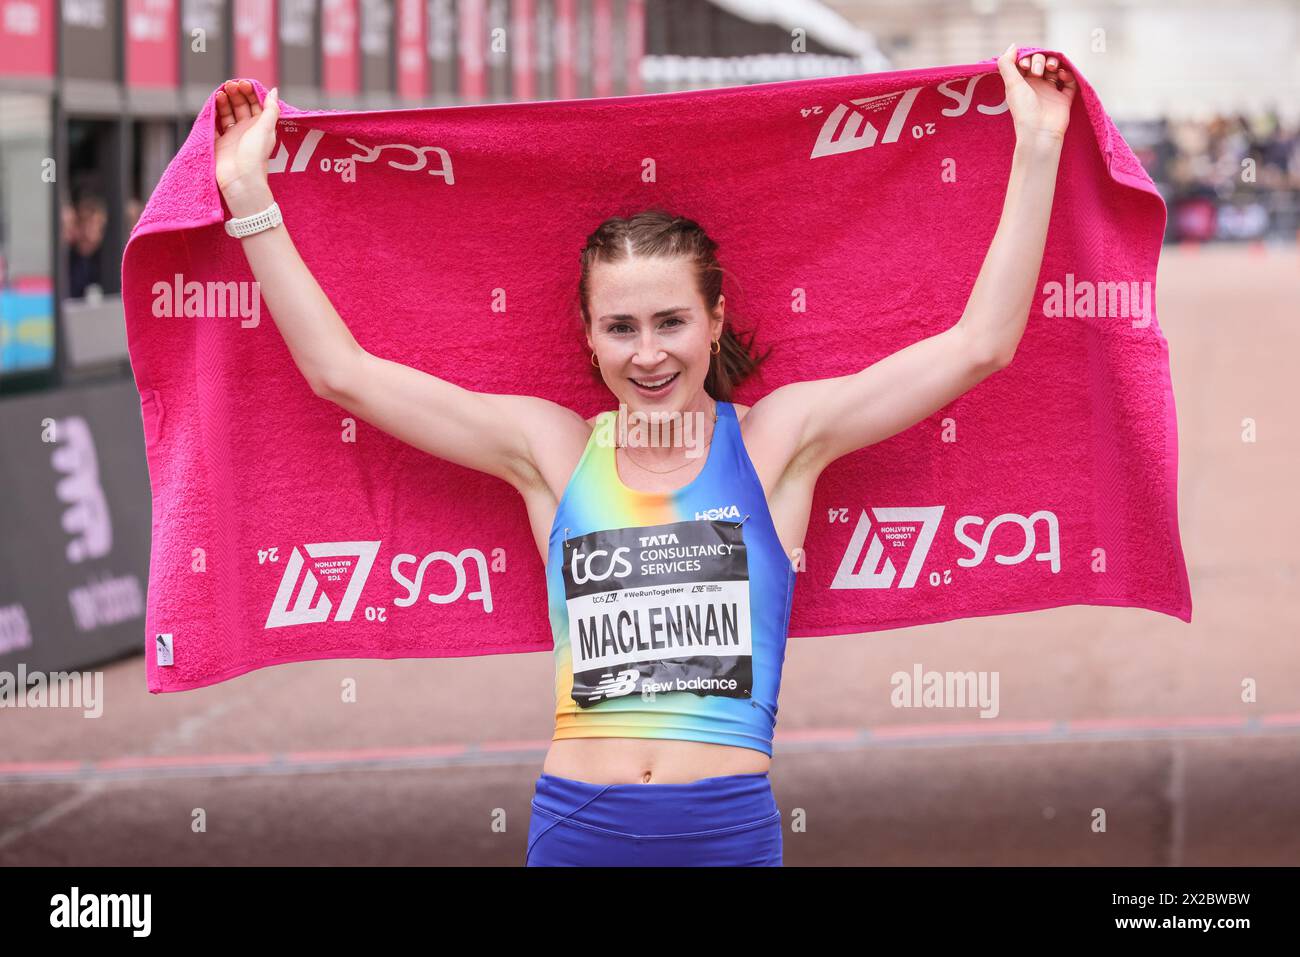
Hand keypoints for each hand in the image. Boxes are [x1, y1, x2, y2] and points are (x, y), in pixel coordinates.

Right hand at [214, 79, 279, 201]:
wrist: (239, 179)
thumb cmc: (255, 155)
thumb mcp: (266, 129)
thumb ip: (271, 109)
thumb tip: (274, 90)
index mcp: (261, 127)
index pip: (256, 104)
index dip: (250, 92)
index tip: (244, 84)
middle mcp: (247, 130)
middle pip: (241, 106)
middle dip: (236, 94)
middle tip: (230, 86)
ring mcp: (232, 135)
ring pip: (227, 112)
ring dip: (225, 101)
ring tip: (221, 93)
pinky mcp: (219, 141)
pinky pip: (215, 122)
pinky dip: (214, 111)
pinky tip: (214, 102)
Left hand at [996, 45, 1077, 142]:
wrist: (1040, 132)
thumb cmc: (1023, 109)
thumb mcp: (1011, 84)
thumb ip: (1007, 64)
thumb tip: (1013, 45)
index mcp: (1022, 83)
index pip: (1027, 61)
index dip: (1027, 58)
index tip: (1024, 65)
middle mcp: (1036, 86)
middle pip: (1042, 62)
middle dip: (1040, 60)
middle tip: (1037, 72)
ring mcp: (1051, 91)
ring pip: (1056, 69)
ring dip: (1055, 63)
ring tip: (1052, 69)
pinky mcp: (1064, 98)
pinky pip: (1070, 81)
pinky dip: (1067, 74)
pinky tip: (1062, 76)